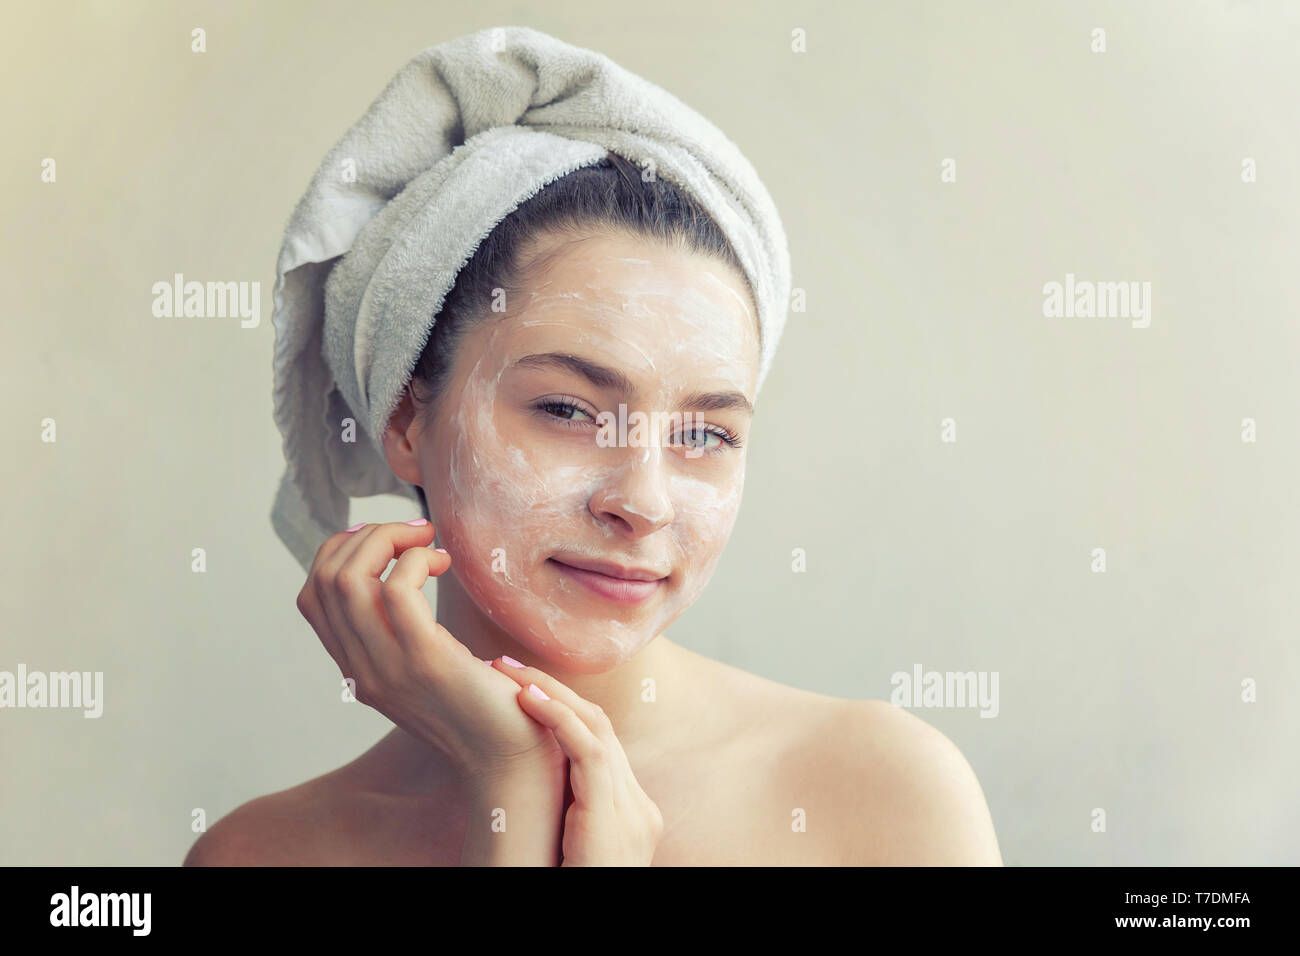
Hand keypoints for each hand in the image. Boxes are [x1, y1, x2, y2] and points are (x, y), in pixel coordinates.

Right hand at [294, 519, 564, 786]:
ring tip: (427, 540)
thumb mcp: (427, 664)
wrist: (510, 757)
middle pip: (326, 579)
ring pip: (349, 579)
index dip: (339, 552)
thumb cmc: (483, 703)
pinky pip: (396, 590)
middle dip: (367, 536)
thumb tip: (404, 567)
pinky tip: (444, 563)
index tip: (384, 538)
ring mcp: (388, 667)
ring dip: (388, 539)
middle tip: (415, 532)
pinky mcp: (425, 661)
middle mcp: (361, 669)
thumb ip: (404, 631)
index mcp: (357, 668)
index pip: (312, 596)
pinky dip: (416, 560)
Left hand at [490, 658, 664, 866]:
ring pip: (596, 728)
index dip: (562, 710)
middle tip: (507, 665)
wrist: (595, 938)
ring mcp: (632, 812)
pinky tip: (527, 698)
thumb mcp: (574, 851)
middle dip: (553, 689)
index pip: (601, 743)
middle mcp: (638, 807)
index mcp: (632, 813)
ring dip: (549, 692)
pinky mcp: (613, 819)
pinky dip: (558, 718)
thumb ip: (569, 820)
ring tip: (509, 672)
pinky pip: (590, 753)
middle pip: (600, 725)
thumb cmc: (572, 884)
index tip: (522, 690)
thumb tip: (534, 793)